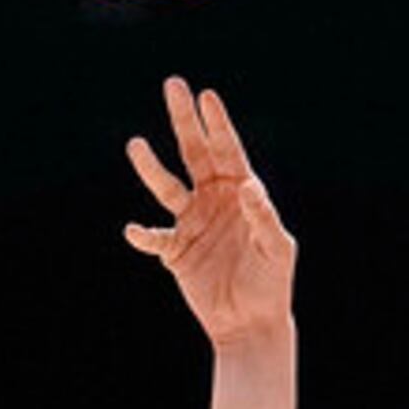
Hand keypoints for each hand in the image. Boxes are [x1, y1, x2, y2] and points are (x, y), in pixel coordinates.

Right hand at [125, 75, 295, 347]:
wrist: (250, 323)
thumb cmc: (271, 282)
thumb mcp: (275, 248)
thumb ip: (263, 216)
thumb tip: (249, 186)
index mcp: (240, 193)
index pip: (227, 151)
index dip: (217, 124)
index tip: (206, 96)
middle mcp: (214, 200)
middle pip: (194, 153)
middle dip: (184, 121)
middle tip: (173, 85)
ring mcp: (192, 223)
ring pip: (166, 187)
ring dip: (151, 168)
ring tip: (135, 144)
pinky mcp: (176, 252)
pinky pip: (155, 238)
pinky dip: (143, 235)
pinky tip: (132, 230)